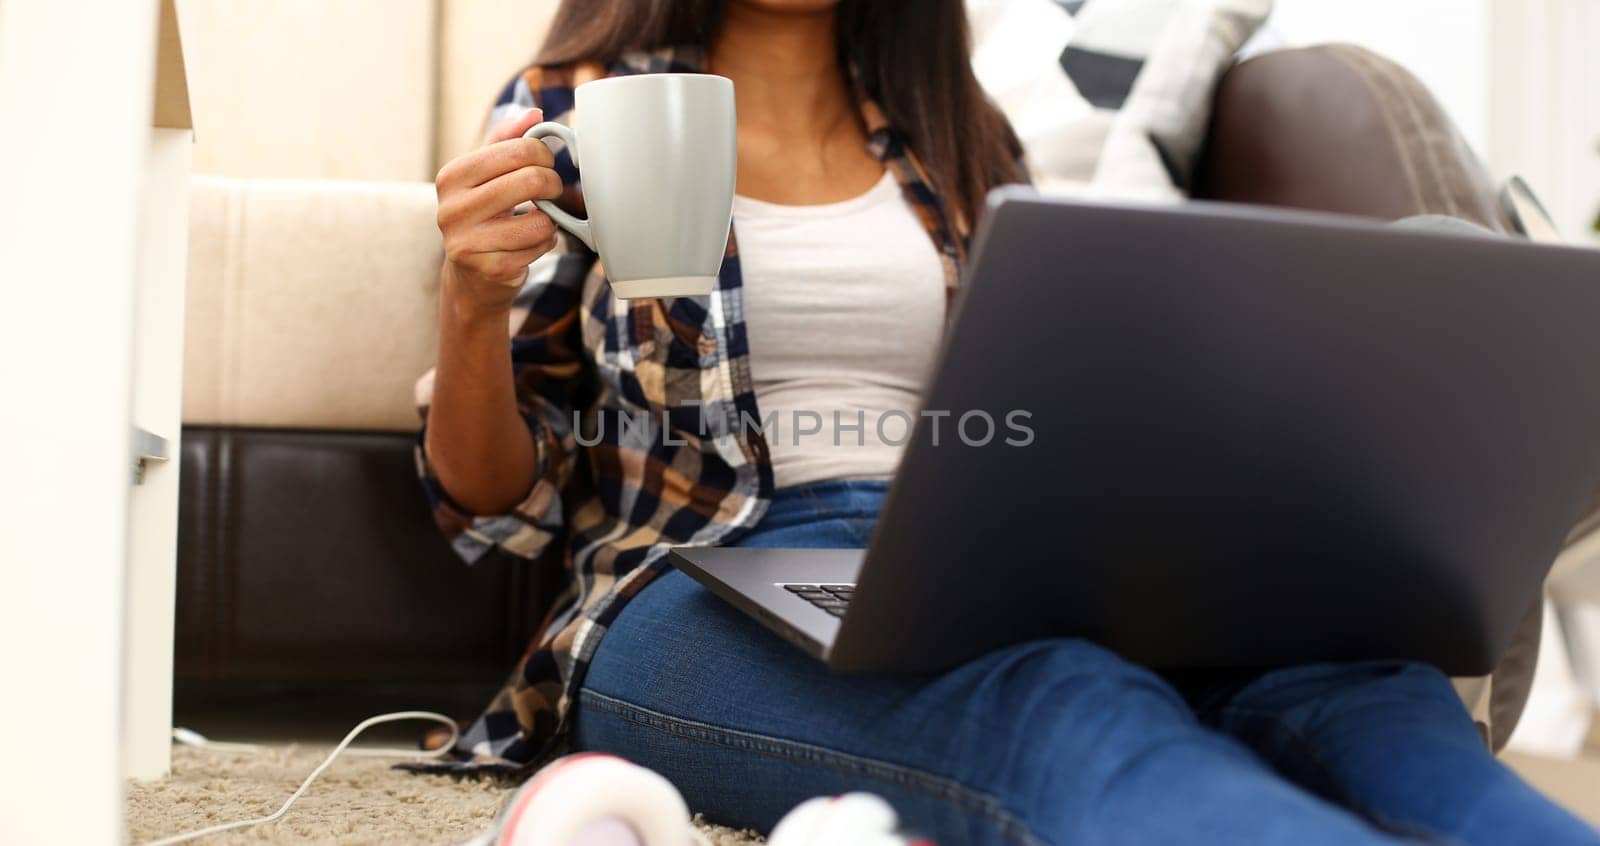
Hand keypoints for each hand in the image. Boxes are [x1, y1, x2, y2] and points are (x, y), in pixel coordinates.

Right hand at [434, 108, 562, 314]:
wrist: (471, 278)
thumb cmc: (483, 217)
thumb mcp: (485, 175)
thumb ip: (506, 141)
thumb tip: (534, 115)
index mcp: (451, 176)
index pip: (517, 150)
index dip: (543, 155)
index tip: (544, 163)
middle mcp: (452, 209)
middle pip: (530, 181)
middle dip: (552, 184)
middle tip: (551, 190)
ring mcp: (468, 243)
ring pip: (540, 220)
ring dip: (550, 220)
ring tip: (538, 220)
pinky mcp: (490, 270)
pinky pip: (540, 246)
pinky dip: (545, 243)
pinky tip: (530, 244)